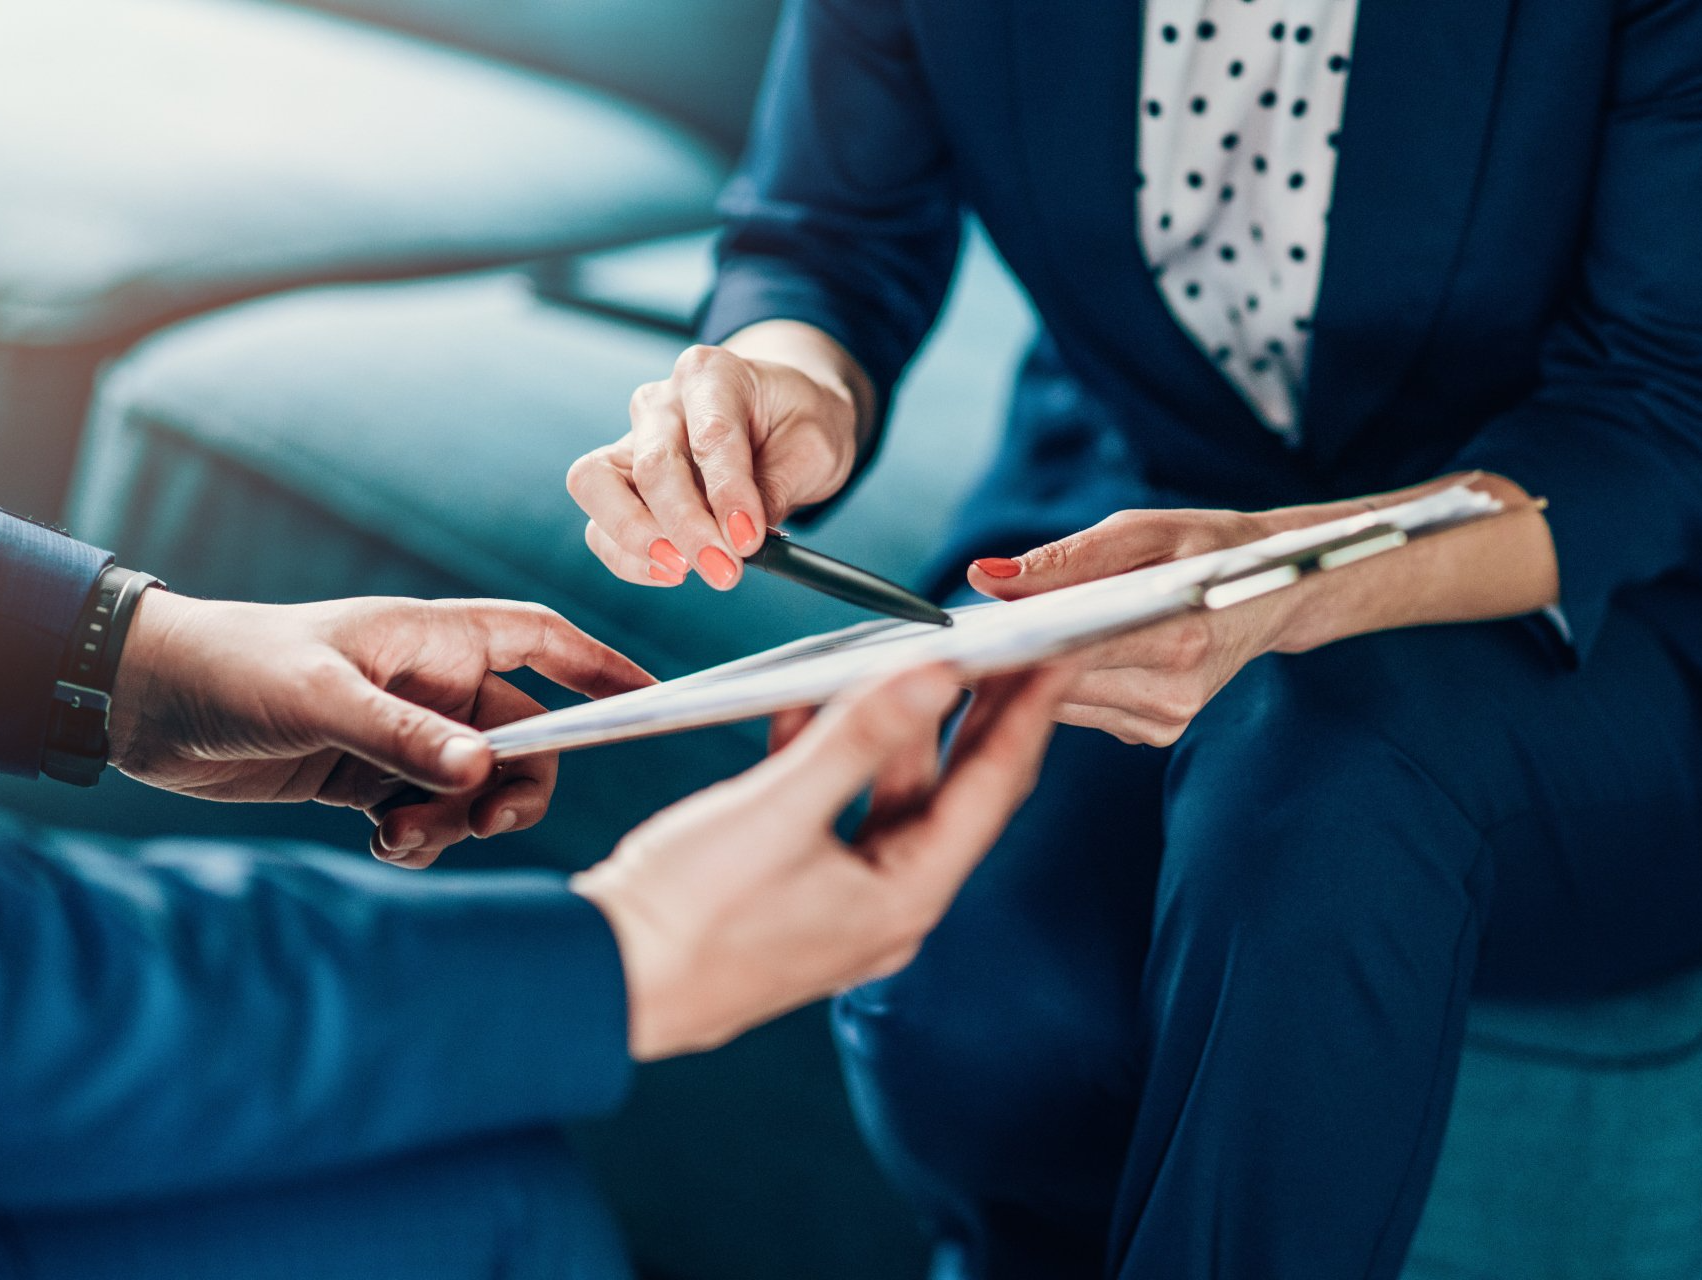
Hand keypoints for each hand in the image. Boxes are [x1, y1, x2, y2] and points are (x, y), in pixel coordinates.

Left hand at [109, 592, 652, 865]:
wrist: (143, 703)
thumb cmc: (232, 668)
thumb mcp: (319, 698)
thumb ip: (403, 737)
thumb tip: (485, 773)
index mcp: (435, 640)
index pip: (544, 644)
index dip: (601, 669)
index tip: (650, 700)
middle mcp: (432, 685)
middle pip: (525, 737)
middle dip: (517, 784)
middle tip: (483, 819)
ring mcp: (404, 733)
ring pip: (478, 785)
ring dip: (460, 820)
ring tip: (402, 836)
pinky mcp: (369, 777)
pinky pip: (431, 813)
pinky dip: (424, 837)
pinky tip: (384, 844)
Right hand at [567, 322, 869, 590]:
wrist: (780, 417)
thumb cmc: (796, 422)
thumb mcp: (813, 446)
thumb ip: (776, 487)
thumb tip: (740, 539)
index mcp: (712, 375)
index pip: (711, 436)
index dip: (728, 493)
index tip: (749, 540)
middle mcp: (661, 402)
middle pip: (652, 464)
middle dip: (686, 526)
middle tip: (723, 570)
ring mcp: (631, 440)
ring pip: (596, 486)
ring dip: (636, 539)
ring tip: (684, 570)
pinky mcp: (618, 482)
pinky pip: (600, 524)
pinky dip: (628, 557)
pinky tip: (672, 571)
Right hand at [571, 662, 1072, 1059]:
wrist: (598, 983)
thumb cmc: (685, 914)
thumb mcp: (778, 811)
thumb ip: (860, 738)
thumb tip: (936, 675)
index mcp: (905, 896)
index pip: (992, 788)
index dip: (1029, 713)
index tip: (1059, 650)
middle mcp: (888, 906)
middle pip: (952, 792)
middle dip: (977, 714)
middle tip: (1005, 643)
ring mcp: (842, 901)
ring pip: (888, 796)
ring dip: (892, 728)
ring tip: (906, 656)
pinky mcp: (795, 890)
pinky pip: (833, 811)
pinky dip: (830, 756)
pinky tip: (807, 703)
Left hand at [964, 472, 1559, 745]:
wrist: (1278, 591)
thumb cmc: (1212, 548)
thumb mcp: (1144, 532)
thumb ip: (1065, 559)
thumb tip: (985, 578)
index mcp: (1179, 638)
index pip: (1068, 649)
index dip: (1005, 643)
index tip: (953, 632)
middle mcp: (1174, 692)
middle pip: (1055, 685)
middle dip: (1004, 659)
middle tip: (951, 634)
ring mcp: (1165, 722)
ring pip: (1059, 706)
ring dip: (1022, 676)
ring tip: (991, 640)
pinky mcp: (1154, 735)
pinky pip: (1080, 712)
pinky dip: (1054, 686)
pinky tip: (1040, 661)